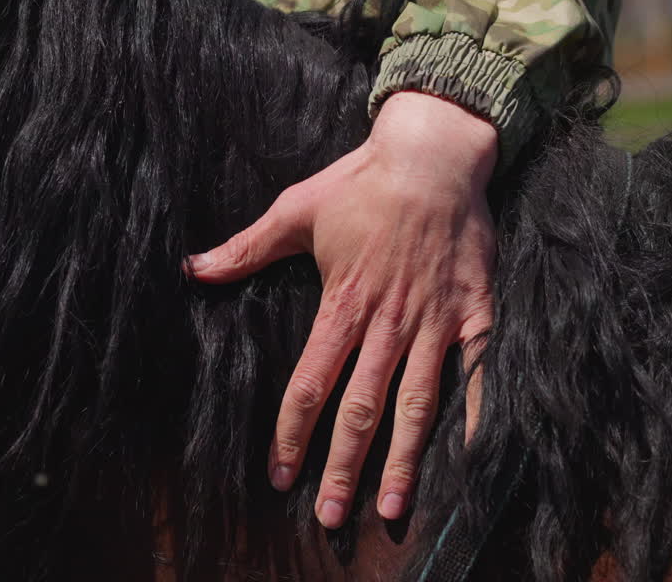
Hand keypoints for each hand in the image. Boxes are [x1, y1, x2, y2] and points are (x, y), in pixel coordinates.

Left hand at [189, 91, 496, 527]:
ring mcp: (434, 323)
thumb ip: (246, 248)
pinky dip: (476, 417)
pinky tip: (469, 460)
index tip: (280, 475)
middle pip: (362, 408)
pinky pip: (478, 375)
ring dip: (402, 460)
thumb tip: (193, 268)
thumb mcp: (297, 209)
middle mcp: (388, 324)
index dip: (292, 433)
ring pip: (417, 404)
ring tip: (390, 507)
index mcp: (342, 305)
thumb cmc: (363, 182)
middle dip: (344, 467)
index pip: (310, 383)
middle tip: (332, 515)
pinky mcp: (475, 315)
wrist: (435, 155)